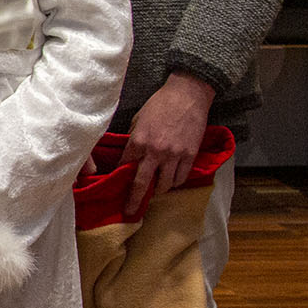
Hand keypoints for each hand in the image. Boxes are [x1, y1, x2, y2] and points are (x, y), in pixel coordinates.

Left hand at [120, 72, 215, 213]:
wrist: (187, 95)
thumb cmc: (160, 104)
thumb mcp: (138, 120)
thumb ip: (134, 139)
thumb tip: (129, 156)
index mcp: (138, 141)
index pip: (125, 167)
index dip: (120, 178)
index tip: (116, 187)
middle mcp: (155, 152)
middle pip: (141, 183)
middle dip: (134, 200)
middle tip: (130, 212)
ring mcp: (174, 155)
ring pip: (164, 184)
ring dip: (158, 190)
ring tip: (155, 191)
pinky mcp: (190, 155)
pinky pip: (181, 177)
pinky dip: (175, 182)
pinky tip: (171, 181)